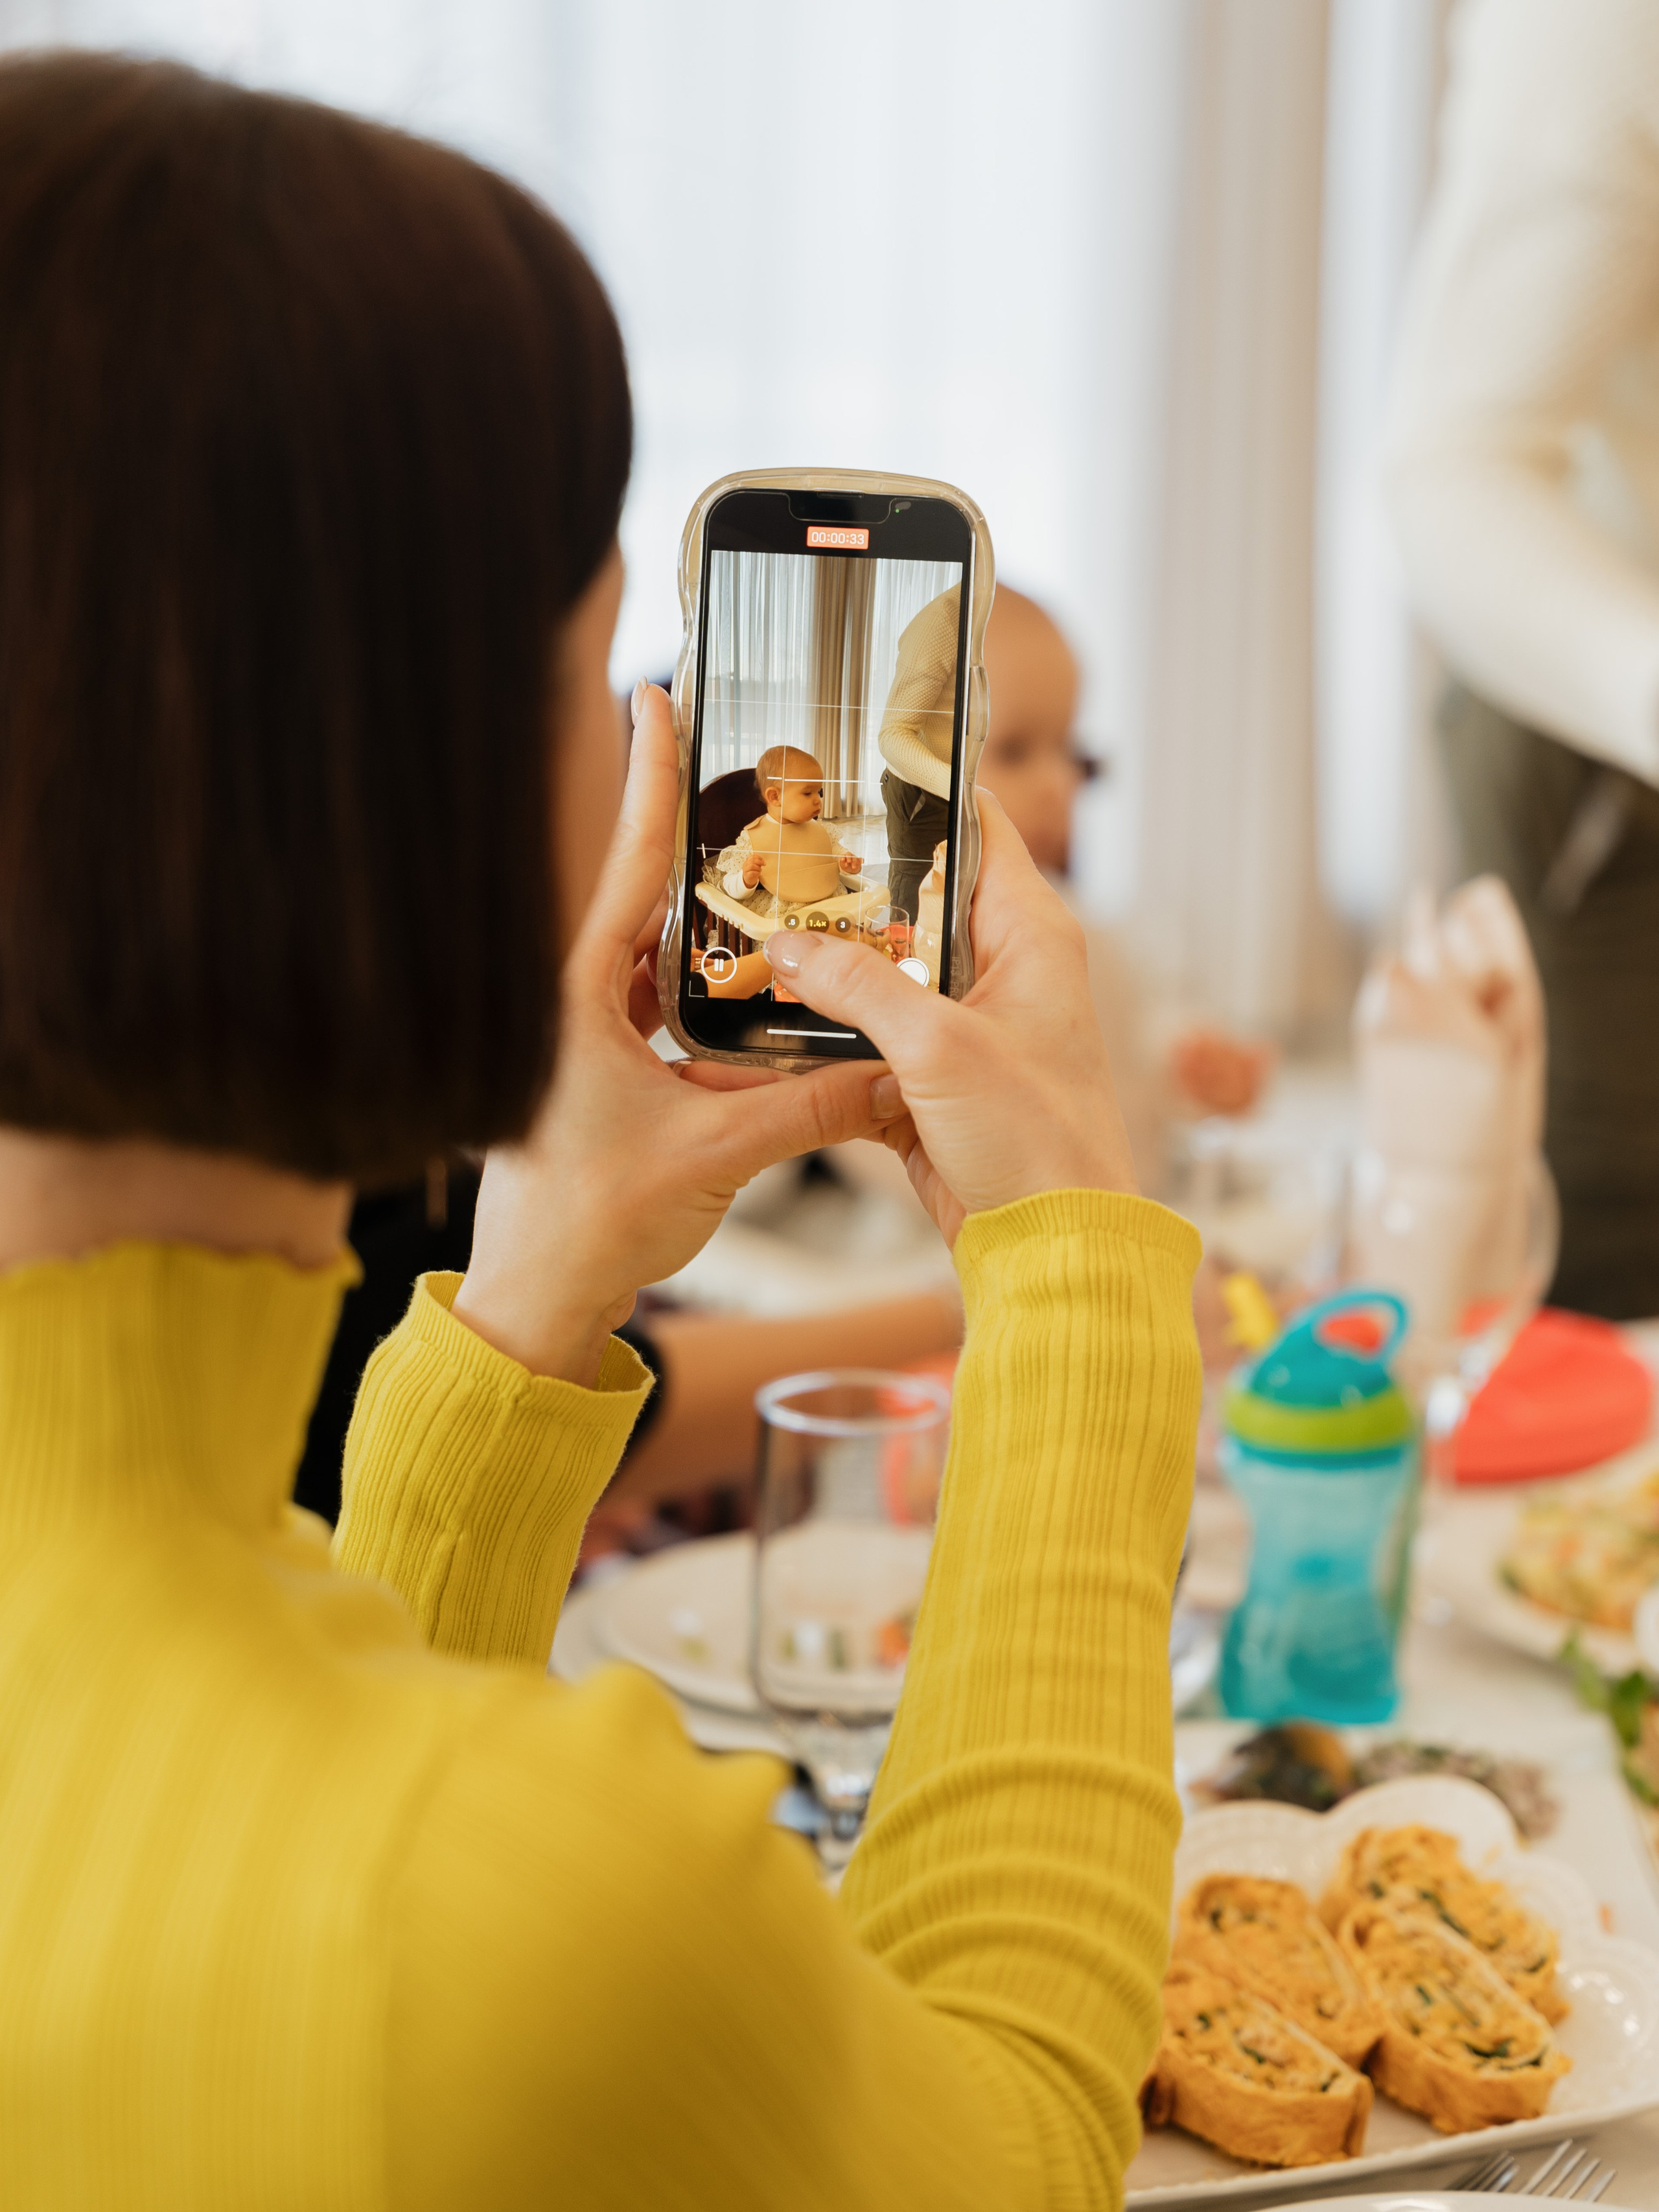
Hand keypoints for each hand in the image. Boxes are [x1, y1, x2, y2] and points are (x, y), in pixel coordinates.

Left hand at [453, 686, 898, 1384]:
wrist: (539, 1301)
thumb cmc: (593, 1224)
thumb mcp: (719, 1153)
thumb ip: (811, 1106)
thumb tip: (890, 1074)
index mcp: (576, 998)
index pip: (623, 865)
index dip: (646, 777)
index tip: (653, 697)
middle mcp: (574, 1004)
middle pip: (647, 899)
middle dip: (700, 845)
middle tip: (749, 780)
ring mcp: (587, 1038)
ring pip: (660, 958)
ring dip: (715, 928)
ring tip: (776, 879)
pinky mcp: (607, 1074)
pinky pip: (665, 1011)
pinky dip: (712, 994)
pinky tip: (764, 987)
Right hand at [741, 851, 763, 887]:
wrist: (749, 880)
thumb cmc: (753, 872)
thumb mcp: (755, 865)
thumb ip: (758, 863)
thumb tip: (763, 861)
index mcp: (747, 861)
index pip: (752, 856)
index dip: (758, 857)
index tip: (763, 860)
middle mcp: (745, 865)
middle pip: (752, 861)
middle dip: (759, 862)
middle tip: (764, 864)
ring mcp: (745, 870)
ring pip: (751, 866)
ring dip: (758, 868)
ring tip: (760, 870)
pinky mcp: (747, 875)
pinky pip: (752, 873)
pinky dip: (757, 872)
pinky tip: (759, 873)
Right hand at [762, 795, 1136, 1244]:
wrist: (1055, 1252)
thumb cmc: (1038, 1143)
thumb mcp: (940, 1049)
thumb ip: (858, 989)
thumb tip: (789, 945)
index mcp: (1030, 936)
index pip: (978, 830)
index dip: (921, 791)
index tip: (852, 764)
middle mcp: (1001, 972)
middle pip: (912, 904)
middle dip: (845, 890)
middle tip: (769, 859)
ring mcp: (964, 1030)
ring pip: (880, 977)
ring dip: (825, 971)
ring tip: (749, 938)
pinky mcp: (931, 1086)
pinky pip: (866, 1046)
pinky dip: (822, 1043)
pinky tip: (763, 1032)